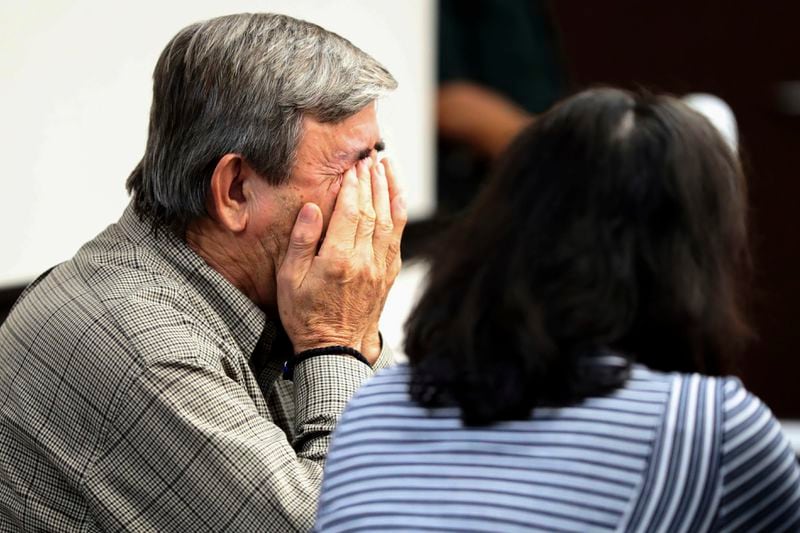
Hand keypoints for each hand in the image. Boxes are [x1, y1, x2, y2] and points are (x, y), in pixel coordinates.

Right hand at [276, 157, 405, 364]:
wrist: (335, 350)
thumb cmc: (307, 316)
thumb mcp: (290, 279)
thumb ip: (301, 241)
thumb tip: (312, 208)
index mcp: (338, 259)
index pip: (350, 210)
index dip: (353, 185)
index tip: (352, 165)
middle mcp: (364, 260)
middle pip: (373, 210)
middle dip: (371, 179)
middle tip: (369, 156)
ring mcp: (380, 268)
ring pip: (389, 220)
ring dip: (388, 189)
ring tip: (386, 166)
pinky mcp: (388, 275)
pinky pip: (398, 237)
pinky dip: (399, 213)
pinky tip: (397, 198)